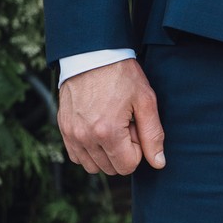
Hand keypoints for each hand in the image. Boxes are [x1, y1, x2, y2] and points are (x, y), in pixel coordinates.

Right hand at [58, 58, 165, 176]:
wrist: (92, 54)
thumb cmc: (121, 74)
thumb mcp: (145, 101)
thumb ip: (153, 135)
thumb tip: (158, 163)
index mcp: (107, 132)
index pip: (128, 166)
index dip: (137, 149)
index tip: (135, 126)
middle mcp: (85, 137)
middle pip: (111, 168)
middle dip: (122, 151)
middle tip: (124, 124)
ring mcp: (71, 134)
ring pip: (93, 166)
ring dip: (105, 153)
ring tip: (110, 126)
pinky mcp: (63, 128)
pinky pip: (77, 156)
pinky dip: (89, 150)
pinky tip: (97, 130)